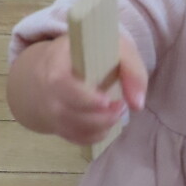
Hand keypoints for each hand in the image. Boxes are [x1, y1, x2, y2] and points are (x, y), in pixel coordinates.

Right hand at [13, 31, 146, 146]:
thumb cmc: (91, 54)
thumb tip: (137, 104)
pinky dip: (95, 135)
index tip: (106, 101)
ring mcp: (50, 110)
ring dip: (100, 126)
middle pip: (65, 112)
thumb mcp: (114, 47)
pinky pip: (76, 138)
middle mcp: (48, 90)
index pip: (60, 83)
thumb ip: (131, 68)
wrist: (60, 64)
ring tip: (117, 112)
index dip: (84, 97)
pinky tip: (106, 122)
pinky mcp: (58, 124)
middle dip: (98, 117)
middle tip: (120, 107)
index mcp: (56, 63)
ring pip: (72, 128)